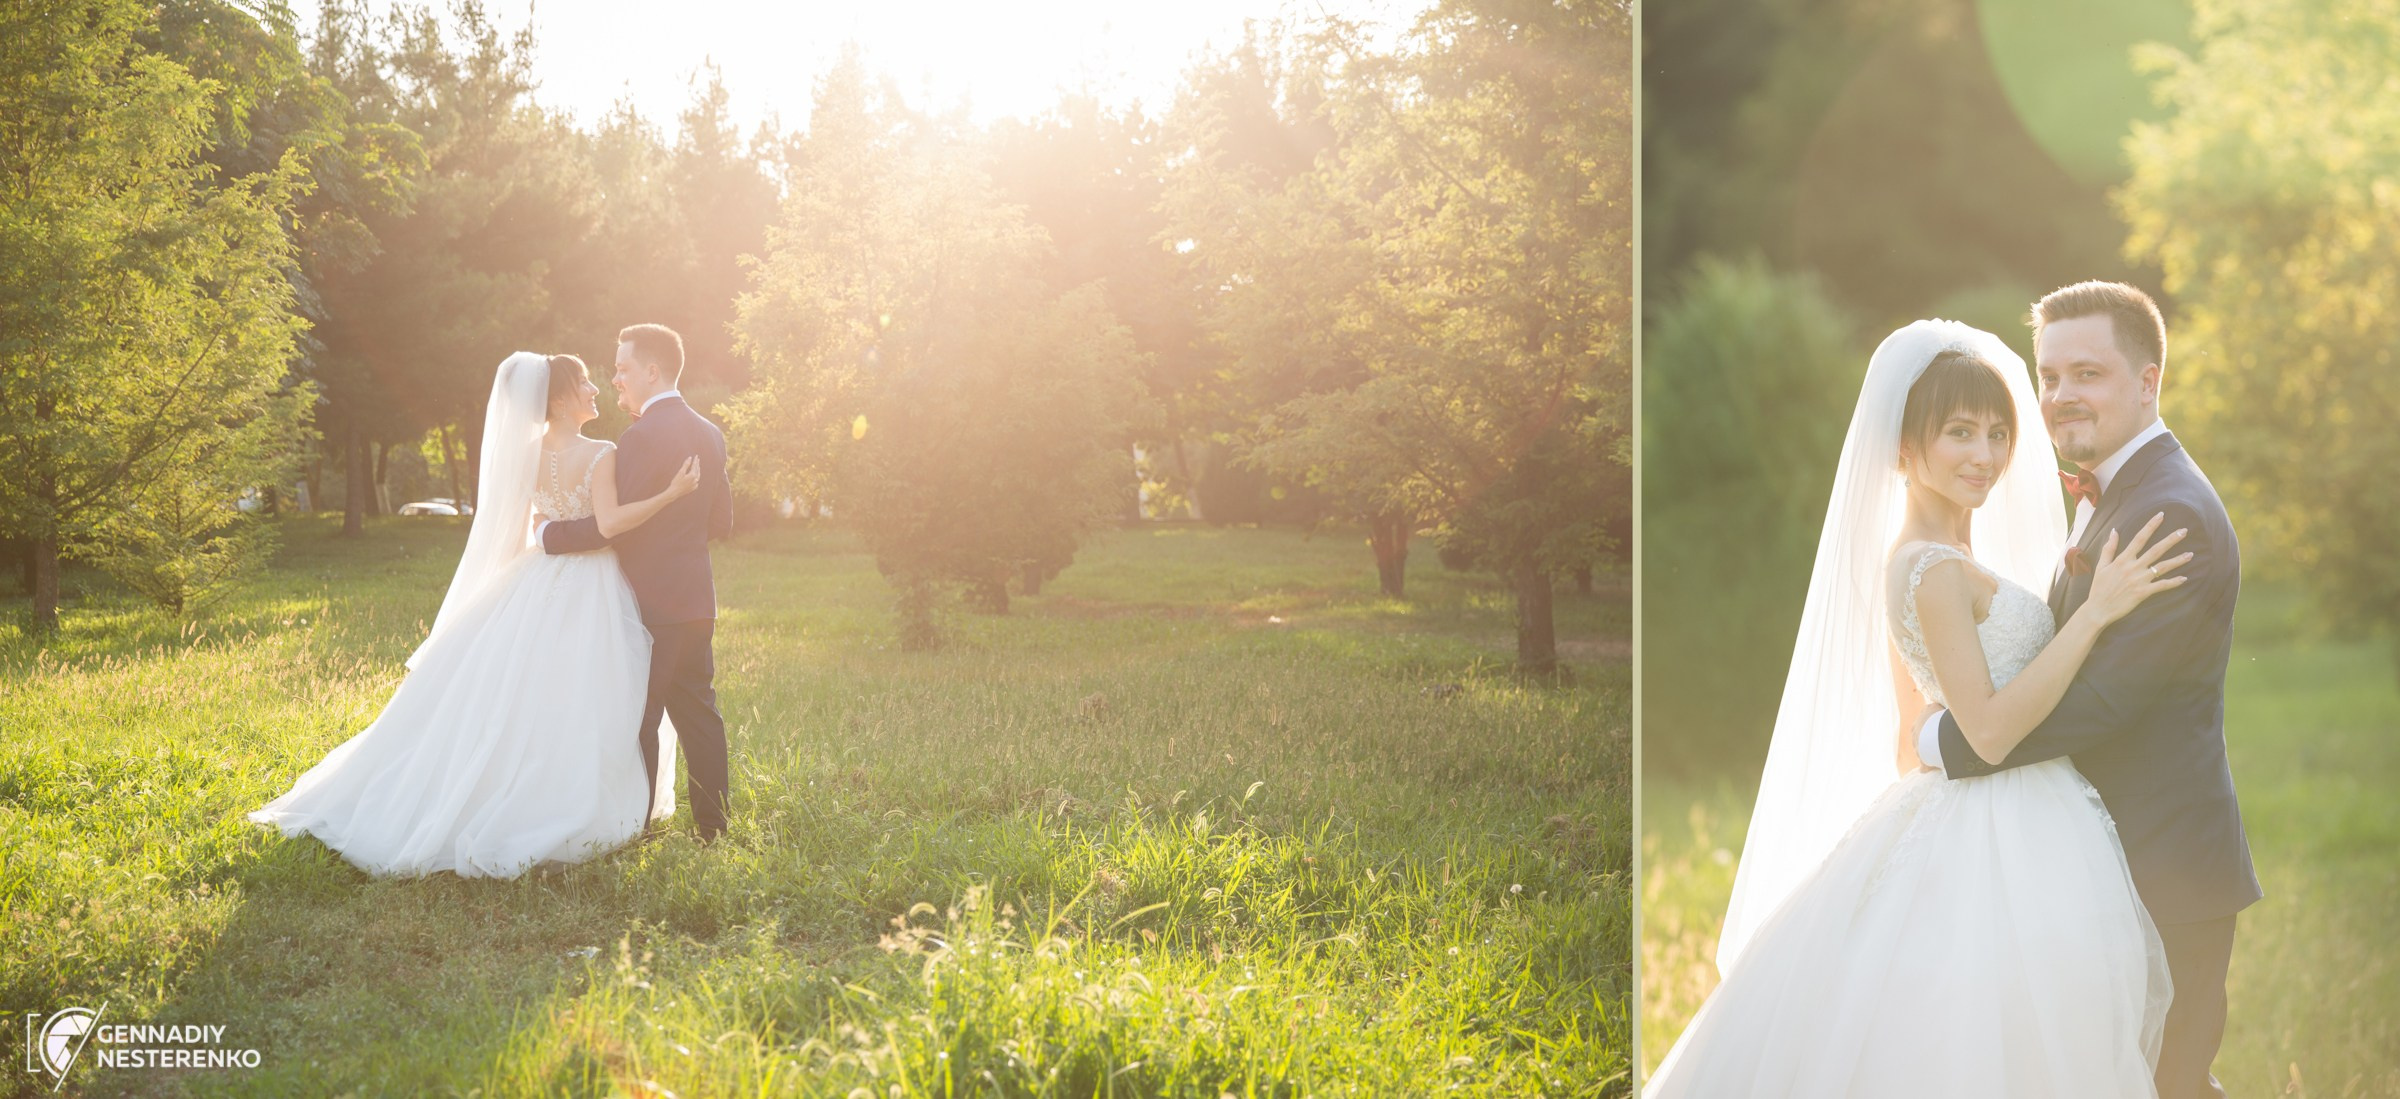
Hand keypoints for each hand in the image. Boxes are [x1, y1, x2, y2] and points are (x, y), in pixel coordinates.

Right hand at [668, 455, 700, 499]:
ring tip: (698, 466)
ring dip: (698, 470)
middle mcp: (695, 480)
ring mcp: (695, 484)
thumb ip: (686, 464)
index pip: (695, 466)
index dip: (695, 460)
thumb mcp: (680, 472)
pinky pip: (696, 481)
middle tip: (697, 459)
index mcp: (693, 475)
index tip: (696, 456)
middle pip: (697, 470)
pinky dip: (696, 477)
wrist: (674, 492)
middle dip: (697, 464)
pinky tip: (695, 476)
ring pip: (698, 476)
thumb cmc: (676, 482)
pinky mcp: (693, 488)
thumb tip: (690, 458)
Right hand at [2084, 512, 2191, 626]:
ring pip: (2162, 567)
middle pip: (2156, 550)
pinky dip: (2173, 582)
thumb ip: (2109, 548)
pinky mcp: (2143, 592)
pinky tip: (2184, 578)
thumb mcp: (2101, 566)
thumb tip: (2114, 530)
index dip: (2151, 526)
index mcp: (2123, 560)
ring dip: (2178, 560)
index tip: (2161, 515)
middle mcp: (2133, 567)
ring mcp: (2139, 580)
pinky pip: (2162, 586)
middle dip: (2171, 539)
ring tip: (2191, 554)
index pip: (2139, 538)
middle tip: (2184, 531)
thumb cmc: (2099, 588)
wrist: (2098, 609)